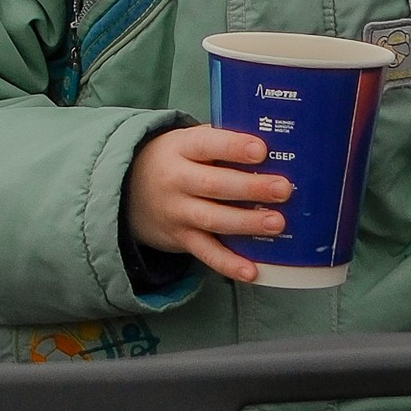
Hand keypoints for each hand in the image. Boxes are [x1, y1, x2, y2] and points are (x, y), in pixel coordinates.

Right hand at [127, 124, 288, 287]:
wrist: (127, 189)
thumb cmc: (175, 160)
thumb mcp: (187, 141)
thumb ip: (221, 140)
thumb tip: (275, 143)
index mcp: (181, 147)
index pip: (207, 144)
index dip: (233, 147)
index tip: (261, 150)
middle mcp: (176, 180)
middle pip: (214, 184)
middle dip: (250, 187)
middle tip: (283, 189)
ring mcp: (177, 212)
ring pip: (212, 219)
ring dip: (246, 223)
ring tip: (277, 223)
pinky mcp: (180, 238)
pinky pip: (205, 253)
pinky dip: (228, 264)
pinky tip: (252, 271)